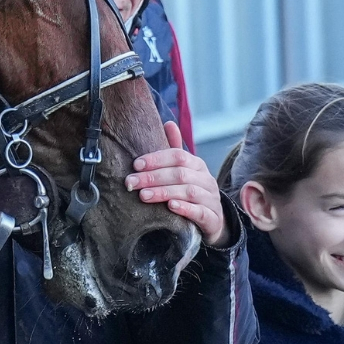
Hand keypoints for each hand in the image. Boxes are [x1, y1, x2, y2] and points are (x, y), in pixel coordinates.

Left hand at [127, 122, 231, 247]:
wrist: (212, 220)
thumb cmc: (191, 191)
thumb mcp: (184, 171)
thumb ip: (174, 150)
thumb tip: (168, 123)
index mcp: (197, 165)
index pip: (178, 156)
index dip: (156, 159)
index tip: (136, 164)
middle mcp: (206, 179)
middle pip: (180, 174)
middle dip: (153, 177)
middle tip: (131, 183)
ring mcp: (211, 198)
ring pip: (189, 192)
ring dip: (164, 192)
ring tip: (144, 196)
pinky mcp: (213, 218)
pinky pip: (200, 212)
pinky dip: (185, 208)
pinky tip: (171, 207)